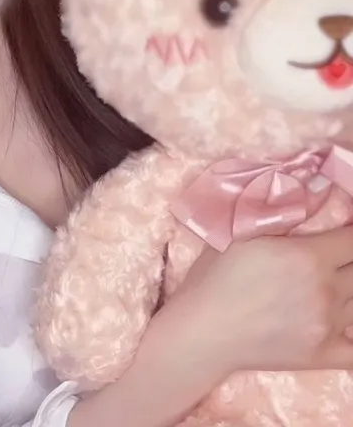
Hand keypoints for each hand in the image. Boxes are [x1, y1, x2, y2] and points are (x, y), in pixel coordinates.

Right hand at [174, 227, 352, 373]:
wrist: (203, 329)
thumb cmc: (216, 276)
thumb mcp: (242, 232)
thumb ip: (281, 212)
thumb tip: (319, 187)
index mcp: (308, 257)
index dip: (350, 232)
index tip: (342, 232)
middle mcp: (325, 290)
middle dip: (349, 260)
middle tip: (334, 258)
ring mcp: (327, 325)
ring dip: (350, 291)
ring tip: (331, 285)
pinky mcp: (322, 355)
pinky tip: (344, 323)